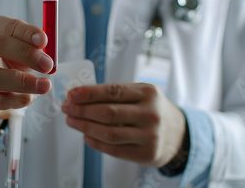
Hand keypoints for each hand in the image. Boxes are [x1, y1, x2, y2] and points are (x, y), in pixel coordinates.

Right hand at [0, 16, 53, 141]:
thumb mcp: (22, 50)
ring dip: (24, 82)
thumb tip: (46, 47)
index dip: (26, 32)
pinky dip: (18, 100)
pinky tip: (30, 97)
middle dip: (27, 54)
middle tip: (48, 65)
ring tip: (45, 85)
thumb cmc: (10, 63)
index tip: (44, 41)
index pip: (6, 26)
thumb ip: (34, 46)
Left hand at [61, 83, 185, 167]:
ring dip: (85, 127)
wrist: (177, 133)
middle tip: (67, 109)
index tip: (71, 94)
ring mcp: (150, 136)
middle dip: (82, 110)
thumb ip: (116, 94)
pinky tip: (85, 136)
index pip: (113, 91)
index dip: (89, 93)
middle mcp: (150, 113)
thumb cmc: (151, 109)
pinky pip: (114, 150)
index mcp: (148, 92)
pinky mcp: (146, 154)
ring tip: (71, 121)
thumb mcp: (141, 94)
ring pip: (109, 133)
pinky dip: (95, 143)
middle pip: (108, 113)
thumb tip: (79, 97)